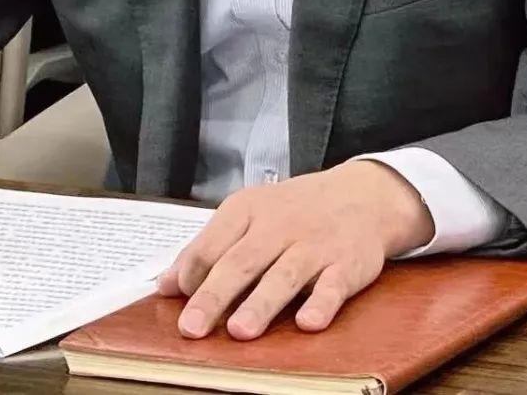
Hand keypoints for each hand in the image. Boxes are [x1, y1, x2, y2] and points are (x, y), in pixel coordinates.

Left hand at [158, 161, 433, 340]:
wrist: (361, 195)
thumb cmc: (295, 210)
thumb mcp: (249, 215)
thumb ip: (208, 247)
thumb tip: (166, 284)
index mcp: (248, 210)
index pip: (211, 242)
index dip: (191, 273)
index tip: (173, 300)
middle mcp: (279, 225)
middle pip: (242, 261)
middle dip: (215, 295)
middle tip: (193, 327)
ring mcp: (314, 245)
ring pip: (284, 275)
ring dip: (261, 304)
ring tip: (239, 331)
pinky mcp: (346, 264)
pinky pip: (333, 286)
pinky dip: (321, 303)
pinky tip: (307, 322)